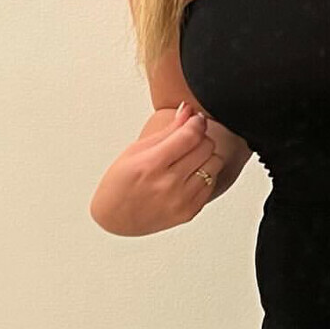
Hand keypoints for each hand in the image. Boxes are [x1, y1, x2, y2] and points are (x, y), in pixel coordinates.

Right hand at [92, 101, 222, 235]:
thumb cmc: (120, 183)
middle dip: (200, 137)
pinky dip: (205, 175)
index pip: (190, 135)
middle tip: (189, 138)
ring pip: (214, 164)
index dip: (197, 122)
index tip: (196, 119)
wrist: (115, 218)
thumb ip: (167, 130)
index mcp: (151, 164)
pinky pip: (212, 183)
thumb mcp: (136, 150)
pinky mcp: (190, 212)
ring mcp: (181, 200)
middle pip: (206, 147)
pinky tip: (188, 175)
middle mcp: (169, 184)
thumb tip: (187, 110)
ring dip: (205, 156)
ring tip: (189, 158)